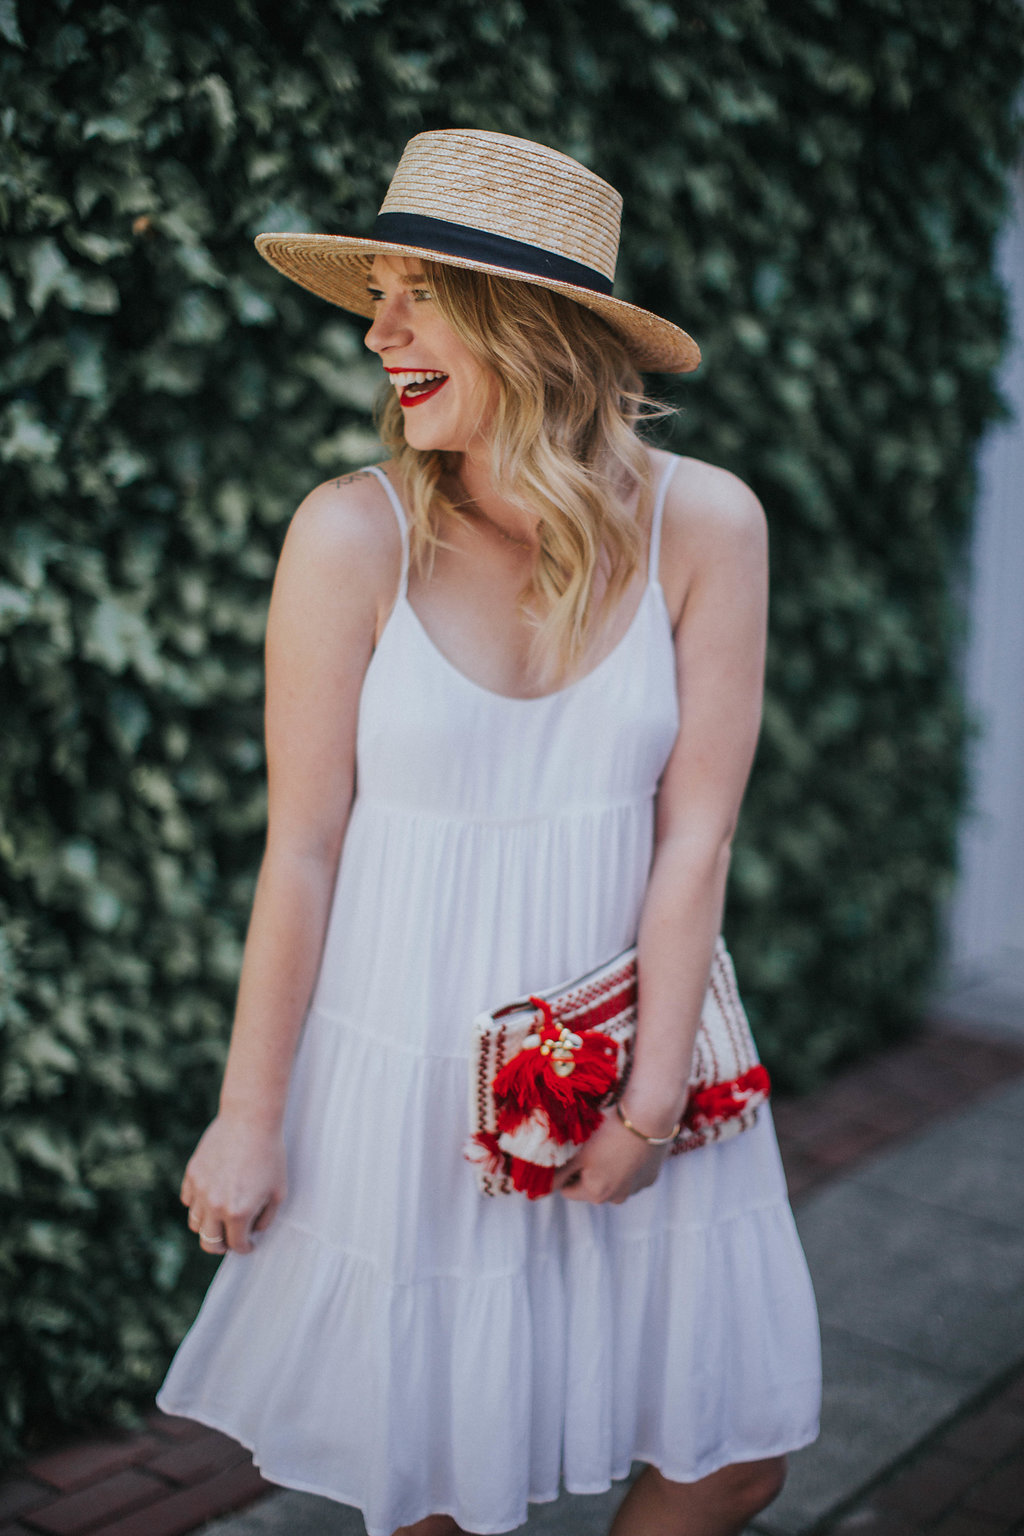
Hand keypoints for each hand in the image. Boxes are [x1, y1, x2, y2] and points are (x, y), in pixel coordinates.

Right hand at [181, 1114, 286, 1254]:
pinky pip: (188, 1200)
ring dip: (209, 1226)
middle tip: (231, 1240)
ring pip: (196, 1223)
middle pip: (209, 1243)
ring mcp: (200, 1189)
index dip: (245, 1247)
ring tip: (221, 1218)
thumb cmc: (270, 1153)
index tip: (249, 1244)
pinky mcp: (192, 1173)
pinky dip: (198, 1204)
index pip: (236, 1245)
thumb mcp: (278, 1191)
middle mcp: (215, 1205)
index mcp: (238, 1212)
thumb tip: (254, 1232)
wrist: (250, 1119)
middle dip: (222, 1246)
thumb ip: (266, 1218)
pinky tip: (211, 1198)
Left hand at [552, 1111, 668, 1204]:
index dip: (564, 1171)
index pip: (567, 1190)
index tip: (569, 1152)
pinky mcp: (651, 1176)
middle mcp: (617, 1198)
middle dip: (587, 1169)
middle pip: (591, 1186)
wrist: (649, 1116)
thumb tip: (541, 1189)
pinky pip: (632, 1174)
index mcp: (596, 1194)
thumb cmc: (608, 1132)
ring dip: (608, 1166)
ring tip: (609, 1142)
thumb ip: (558, 1174)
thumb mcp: (577, 1152)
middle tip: (589, 1144)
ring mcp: (637, 1188)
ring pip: (613, 1180)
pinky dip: (627, 1163)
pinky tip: (627, 1144)